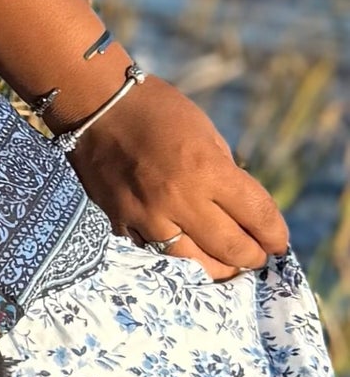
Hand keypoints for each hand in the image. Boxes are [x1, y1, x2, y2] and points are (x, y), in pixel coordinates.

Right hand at [64, 77, 289, 280]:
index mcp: (206, 169)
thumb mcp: (206, 133)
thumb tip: (241, 209)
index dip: (274, 233)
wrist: (97, 107)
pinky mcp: (120, 222)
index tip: (278, 242)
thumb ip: (224, 173)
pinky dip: (174, 257)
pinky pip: (153, 252)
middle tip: (256, 258)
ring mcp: (146, 215)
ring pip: (191, 262)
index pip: (256, 214)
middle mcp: (179, 198)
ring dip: (216, 269)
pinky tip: (187, 255)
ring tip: (225, 266)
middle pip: (229, 247)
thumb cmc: (158, 111)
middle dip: (251, 257)